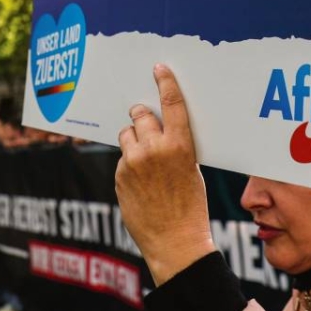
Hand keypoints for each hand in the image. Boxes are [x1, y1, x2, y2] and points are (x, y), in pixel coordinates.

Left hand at [115, 63, 215, 286]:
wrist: (175, 241)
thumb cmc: (190, 206)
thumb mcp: (192, 169)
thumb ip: (176, 145)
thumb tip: (162, 127)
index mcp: (180, 145)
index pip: (171, 103)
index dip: (165, 82)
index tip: (159, 68)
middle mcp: (154, 149)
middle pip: (141, 114)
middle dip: (142, 115)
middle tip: (143, 117)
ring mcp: (133, 163)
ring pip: (126, 134)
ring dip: (133, 138)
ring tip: (145, 157)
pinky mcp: (119, 176)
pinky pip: (122, 157)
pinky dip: (129, 161)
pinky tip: (141, 180)